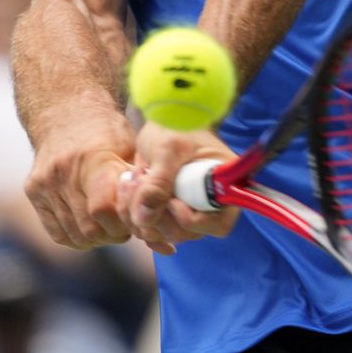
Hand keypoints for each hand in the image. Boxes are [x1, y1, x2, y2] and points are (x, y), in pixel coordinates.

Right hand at [24, 106, 136, 250]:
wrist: (67, 111)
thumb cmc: (108, 132)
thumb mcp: (133, 150)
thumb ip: (143, 186)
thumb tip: (164, 234)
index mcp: (93, 158)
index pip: (103, 209)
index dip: (123, 221)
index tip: (135, 215)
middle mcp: (63, 171)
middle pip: (90, 228)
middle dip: (113, 233)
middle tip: (126, 223)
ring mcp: (44, 183)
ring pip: (74, 235)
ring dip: (97, 237)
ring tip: (111, 221)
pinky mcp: (33, 191)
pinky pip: (57, 232)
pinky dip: (77, 236)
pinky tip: (92, 223)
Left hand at [116, 123, 238, 254]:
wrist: (162, 118)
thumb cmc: (175, 124)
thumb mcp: (166, 149)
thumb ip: (158, 182)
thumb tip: (145, 218)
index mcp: (223, 185)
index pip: (219, 223)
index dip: (194, 222)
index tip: (172, 203)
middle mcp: (209, 203)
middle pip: (187, 233)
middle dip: (158, 215)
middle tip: (140, 184)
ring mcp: (187, 209)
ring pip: (164, 233)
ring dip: (140, 215)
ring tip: (131, 182)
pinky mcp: (168, 212)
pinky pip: (152, 231)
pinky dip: (136, 220)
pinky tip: (128, 196)